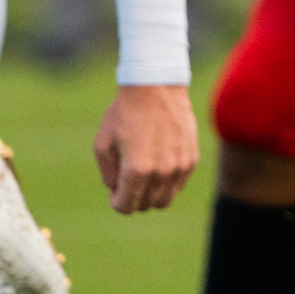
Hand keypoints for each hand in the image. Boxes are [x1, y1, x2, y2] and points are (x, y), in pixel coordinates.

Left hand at [94, 84, 198, 213]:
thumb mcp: (102, 144)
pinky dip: (167, 181)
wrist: (156, 86)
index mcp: (137, 170)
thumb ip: (108, 175)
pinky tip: (159, 161)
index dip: (116, 200)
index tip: (115, 186)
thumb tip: (118, 191)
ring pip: (165, 200)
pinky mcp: (191, 158)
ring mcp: (180, 166)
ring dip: (151, 193)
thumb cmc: (125, 113)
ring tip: (144, 171)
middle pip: (145, 206)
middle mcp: (162, 172)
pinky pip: (178, 184)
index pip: (125, 207)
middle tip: (127, 176)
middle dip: (133, 196)